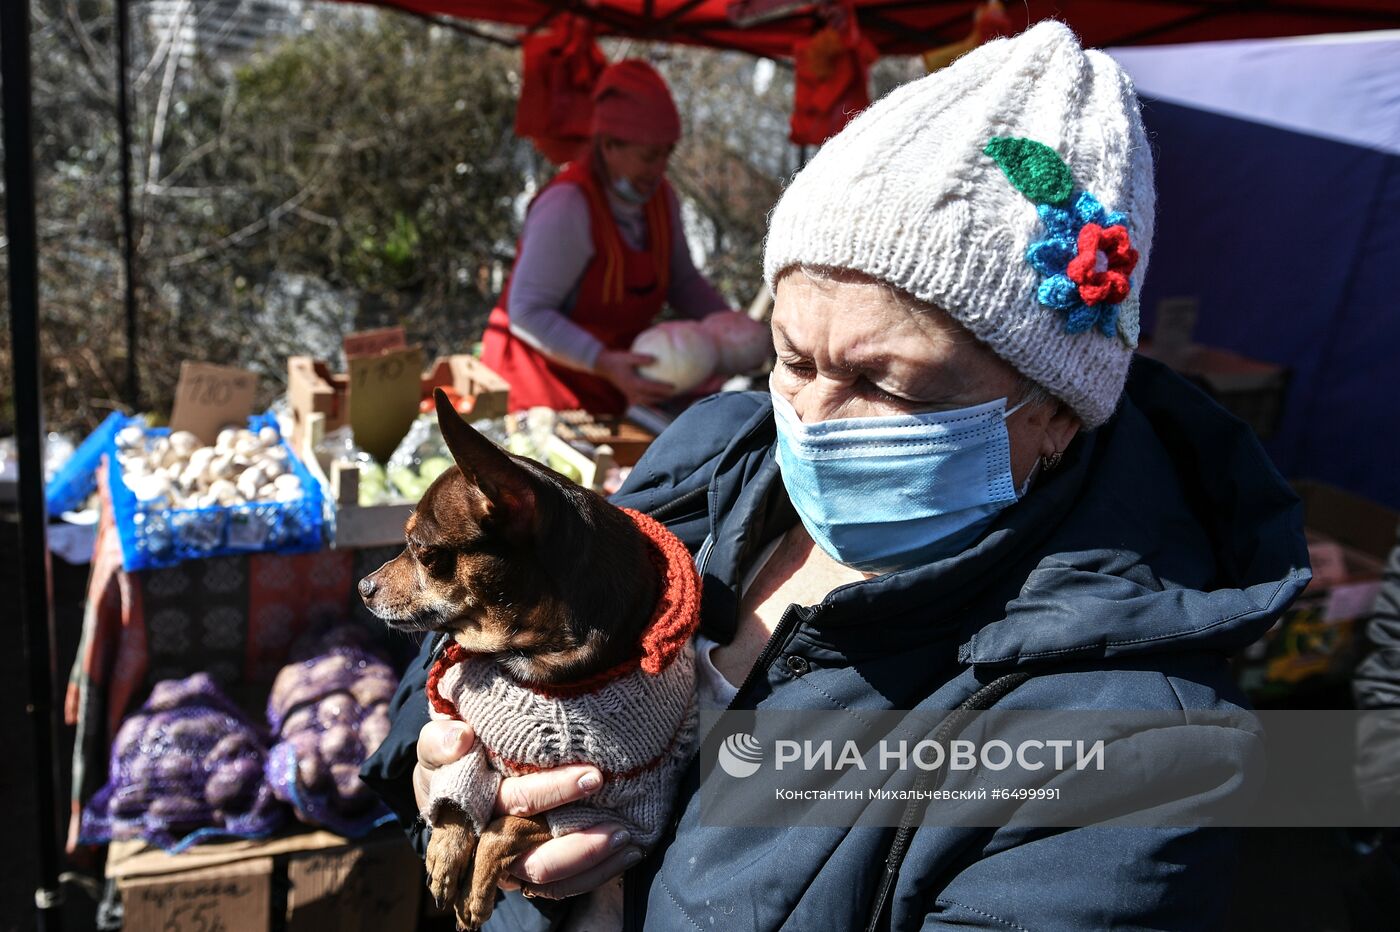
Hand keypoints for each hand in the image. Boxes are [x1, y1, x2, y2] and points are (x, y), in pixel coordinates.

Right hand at [415, 720, 642, 898]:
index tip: (593, 776)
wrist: (450, 782)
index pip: (514, 803)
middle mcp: (489, 846)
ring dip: (591, 861)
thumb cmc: (449, 759)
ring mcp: (509, 863)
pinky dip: (593, 873)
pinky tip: (625, 852)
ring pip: (550, 877)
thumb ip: (439, 741)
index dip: (552, 792)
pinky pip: (560, 886)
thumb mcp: (434, 745)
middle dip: (580, 843)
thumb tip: (461, 739)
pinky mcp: (527, 869)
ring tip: (627, 838)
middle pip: (536, 857)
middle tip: (623, 824)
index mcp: (468, 812)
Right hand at [594, 350, 674, 406]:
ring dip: (657, 403)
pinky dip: (648, 404)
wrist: (603, 366)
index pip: (651, 387)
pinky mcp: (627, 395)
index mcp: (632, 382)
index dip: (663, 388)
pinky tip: (656, 403)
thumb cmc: (616, 359)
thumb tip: (655, 359)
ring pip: (646, 403)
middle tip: (676, 396)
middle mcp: (631, 391)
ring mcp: (629, 394)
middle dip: (663, 399)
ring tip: (668, 400)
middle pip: (650, 399)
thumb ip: (641, 358)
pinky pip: (640, 402)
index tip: (674, 387)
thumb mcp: (627, 356)